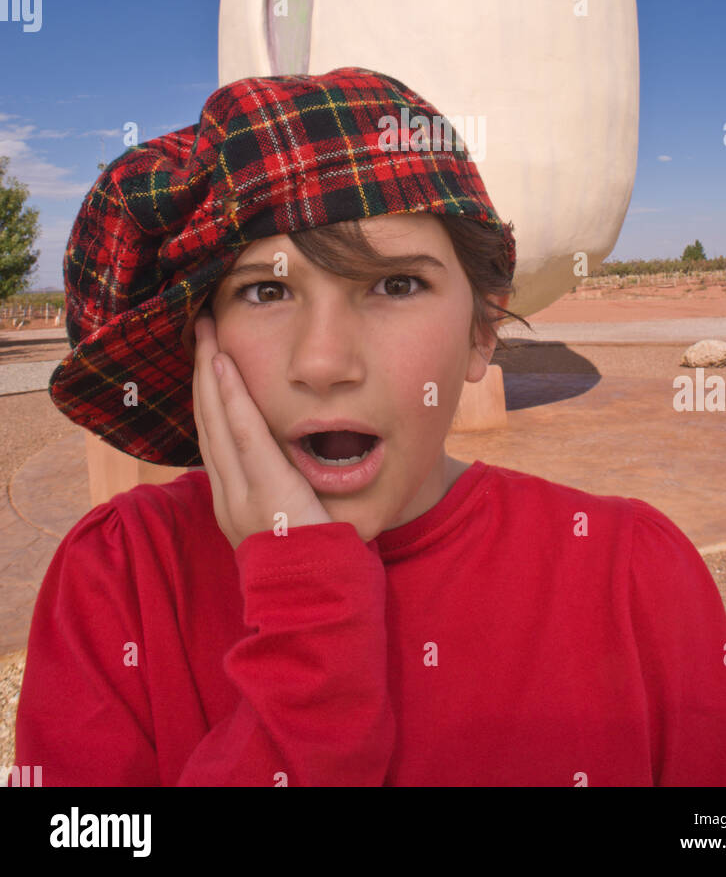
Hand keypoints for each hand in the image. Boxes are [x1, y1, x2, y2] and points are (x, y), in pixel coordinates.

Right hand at [192, 311, 332, 549]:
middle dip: (202, 372)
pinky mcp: (265, 491)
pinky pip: (243, 436)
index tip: (208, 357)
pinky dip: (230, 398)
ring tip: (206, 334)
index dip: (208, 394)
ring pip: (216, 421)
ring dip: (209, 372)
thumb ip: (283, 487)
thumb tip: (292, 452)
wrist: (319, 604)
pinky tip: (222, 366)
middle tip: (200, 328)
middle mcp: (227, 494)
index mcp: (232, 500)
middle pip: (207, 421)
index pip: (214, 436)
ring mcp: (241, 494)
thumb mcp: (289, 517)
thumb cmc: (315, 561)